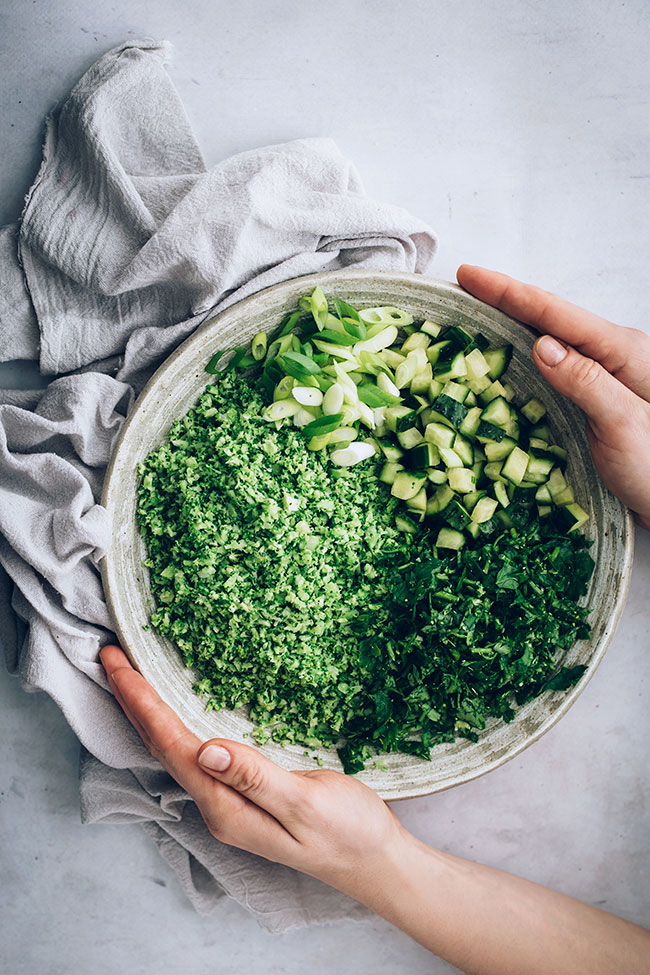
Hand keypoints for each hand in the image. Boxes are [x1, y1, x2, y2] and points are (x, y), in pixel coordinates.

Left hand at [99, 645, 406, 900]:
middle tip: (110, 656)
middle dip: (132, 701)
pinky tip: (176, 709)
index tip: (116, 662)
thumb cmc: (349, 832)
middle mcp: (218, 805)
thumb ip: (256, 777)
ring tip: (131, 676)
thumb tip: (207, 748)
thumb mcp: (307, 802)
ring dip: (149, 712)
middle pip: (161, 747)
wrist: (375, 862)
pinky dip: (176, 723)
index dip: (140, 702)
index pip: (171, 745)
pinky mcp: (243, 794)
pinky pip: (196, 752)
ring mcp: (229, 802)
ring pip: (175, 749)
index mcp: (226, 806)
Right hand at [457, 265, 649, 529]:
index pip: (556, 314)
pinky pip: (557, 361)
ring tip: (478, 308)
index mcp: (622, 351)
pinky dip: (527, 348)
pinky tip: (510, 349)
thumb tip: (541, 345)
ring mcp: (606, 372)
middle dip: (506, 298)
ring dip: (514, 320)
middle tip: (465, 284)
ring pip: (552, 336)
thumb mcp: (623, 425)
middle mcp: (614, 353)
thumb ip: (585, 382)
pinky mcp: (598, 393)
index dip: (509, 292)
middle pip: (551, 316)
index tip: (470, 275)